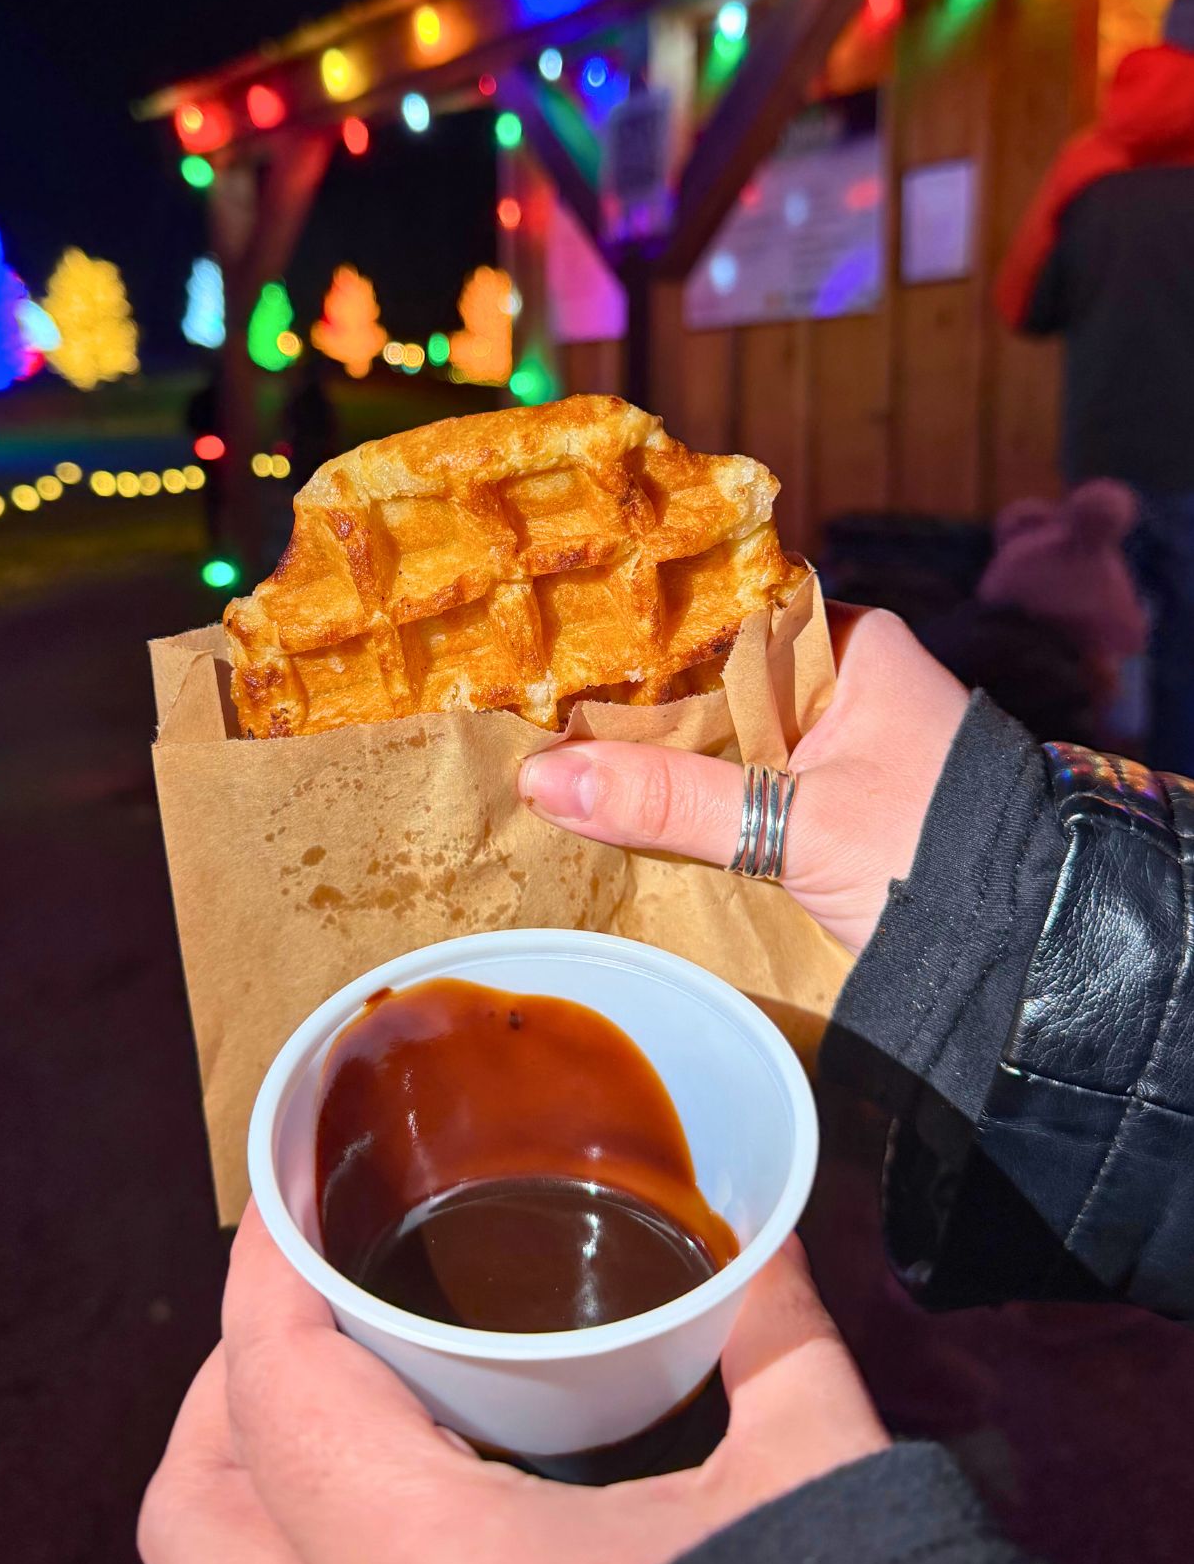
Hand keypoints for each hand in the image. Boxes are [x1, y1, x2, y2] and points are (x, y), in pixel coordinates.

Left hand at [139, 1203, 888, 1563]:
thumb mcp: (819, 1485)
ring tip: (348, 1400)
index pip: (277, 1398)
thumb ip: (775, 1335)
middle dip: (230, 1385)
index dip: (263, 1272)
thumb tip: (766, 1233)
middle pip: (191, 1516)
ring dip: (259, 1487)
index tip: (292, 1192)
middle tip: (317, 1297)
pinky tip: (402, 1515)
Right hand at [519, 607, 968, 952]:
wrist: (1024, 951)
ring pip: (725, 735)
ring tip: (559, 750)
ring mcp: (839, 742)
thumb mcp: (793, 824)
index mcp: (850, 643)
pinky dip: (693, 796)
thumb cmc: (925, 856)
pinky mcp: (831, 802)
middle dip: (640, 703)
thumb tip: (540, 779)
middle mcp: (844, 679)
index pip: (725, 612)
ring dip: (662, 754)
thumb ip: (671, 800)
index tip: (562, 648)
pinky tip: (623, 803)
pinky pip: (743, 782)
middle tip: (538, 706)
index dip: (644, 633)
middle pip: (716, 678)